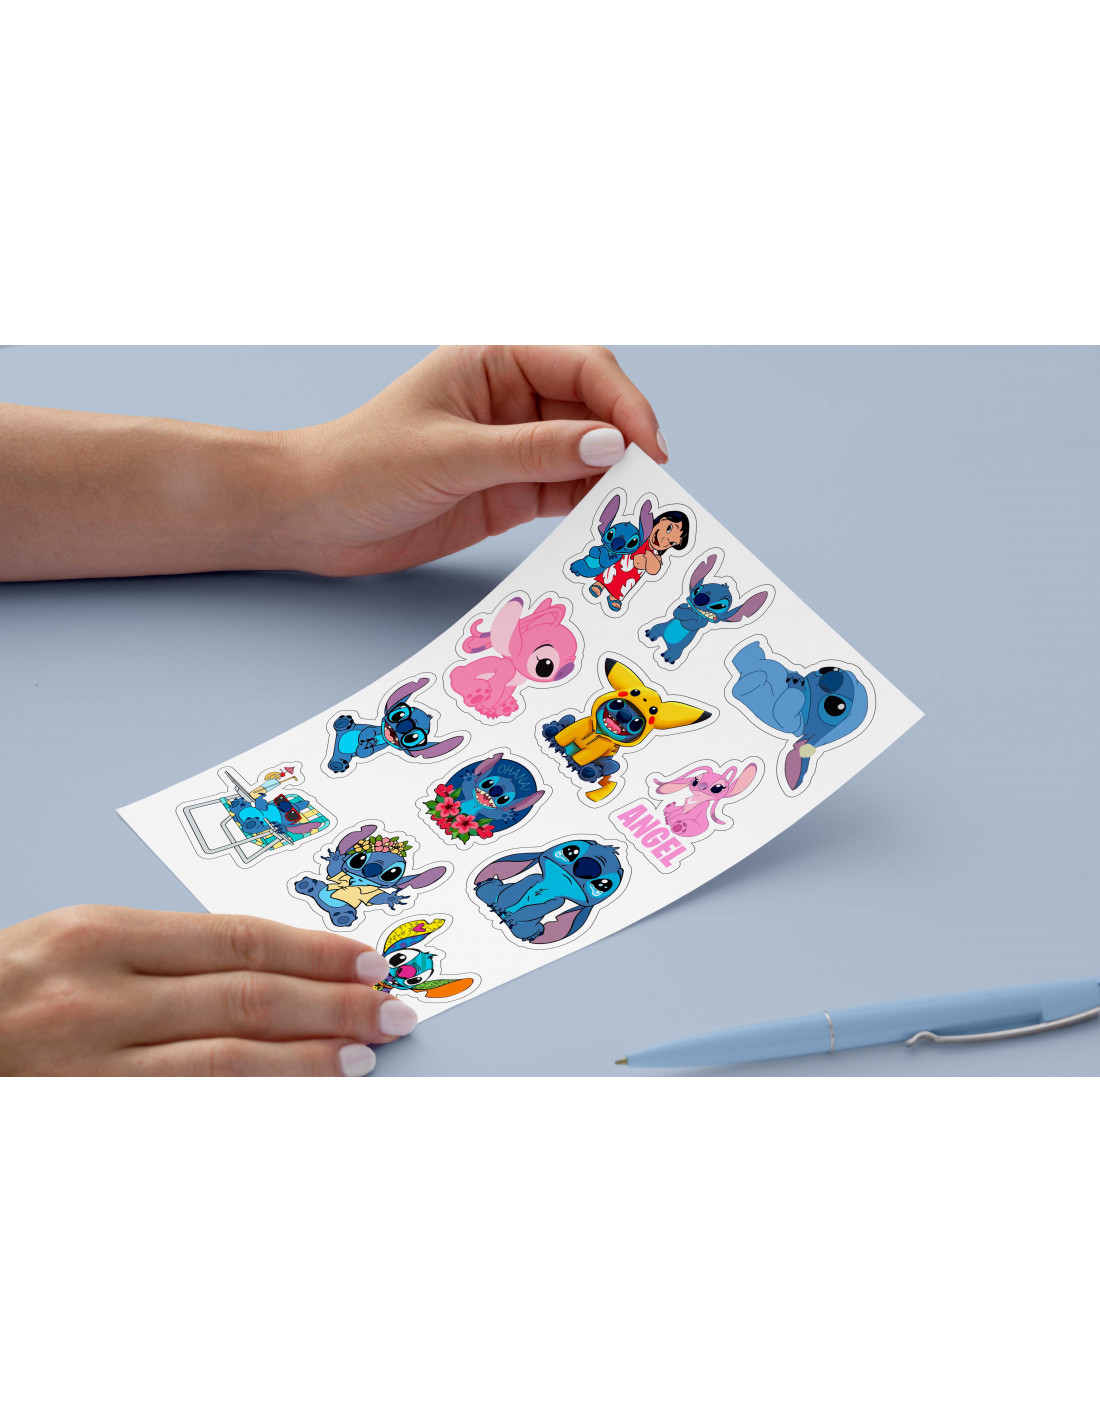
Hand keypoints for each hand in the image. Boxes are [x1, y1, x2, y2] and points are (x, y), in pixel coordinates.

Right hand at [0, 905, 417, 1075]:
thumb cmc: (6, 987)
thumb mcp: (75, 943)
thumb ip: (164, 953)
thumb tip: (269, 967)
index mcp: (100, 938)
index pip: (238, 941)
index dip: (314, 954)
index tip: (368, 962)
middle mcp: (99, 1001)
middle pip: (247, 1000)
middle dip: (333, 1006)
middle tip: (394, 1010)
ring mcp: (91, 1071)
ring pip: (227, 1066)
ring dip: (307, 1062)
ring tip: (362, 1057)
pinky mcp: (87, 1122)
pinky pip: (186, 1116)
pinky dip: (251, 1110)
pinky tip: (295, 1104)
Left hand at [280, 345, 667, 575]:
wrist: (311, 517)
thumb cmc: (362, 466)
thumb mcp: (451, 455)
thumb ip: (533, 451)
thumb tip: (611, 446)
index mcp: (495, 358)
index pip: (582, 365)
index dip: (623, 402)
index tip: (647, 446)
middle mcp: (512, 397)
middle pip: (595, 408)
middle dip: (627, 441)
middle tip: (652, 486)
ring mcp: (514, 446)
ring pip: (588, 454)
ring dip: (614, 481)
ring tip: (637, 515)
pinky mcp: (510, 491)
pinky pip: (567, 493)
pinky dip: (590, 510)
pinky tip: (605, 529)